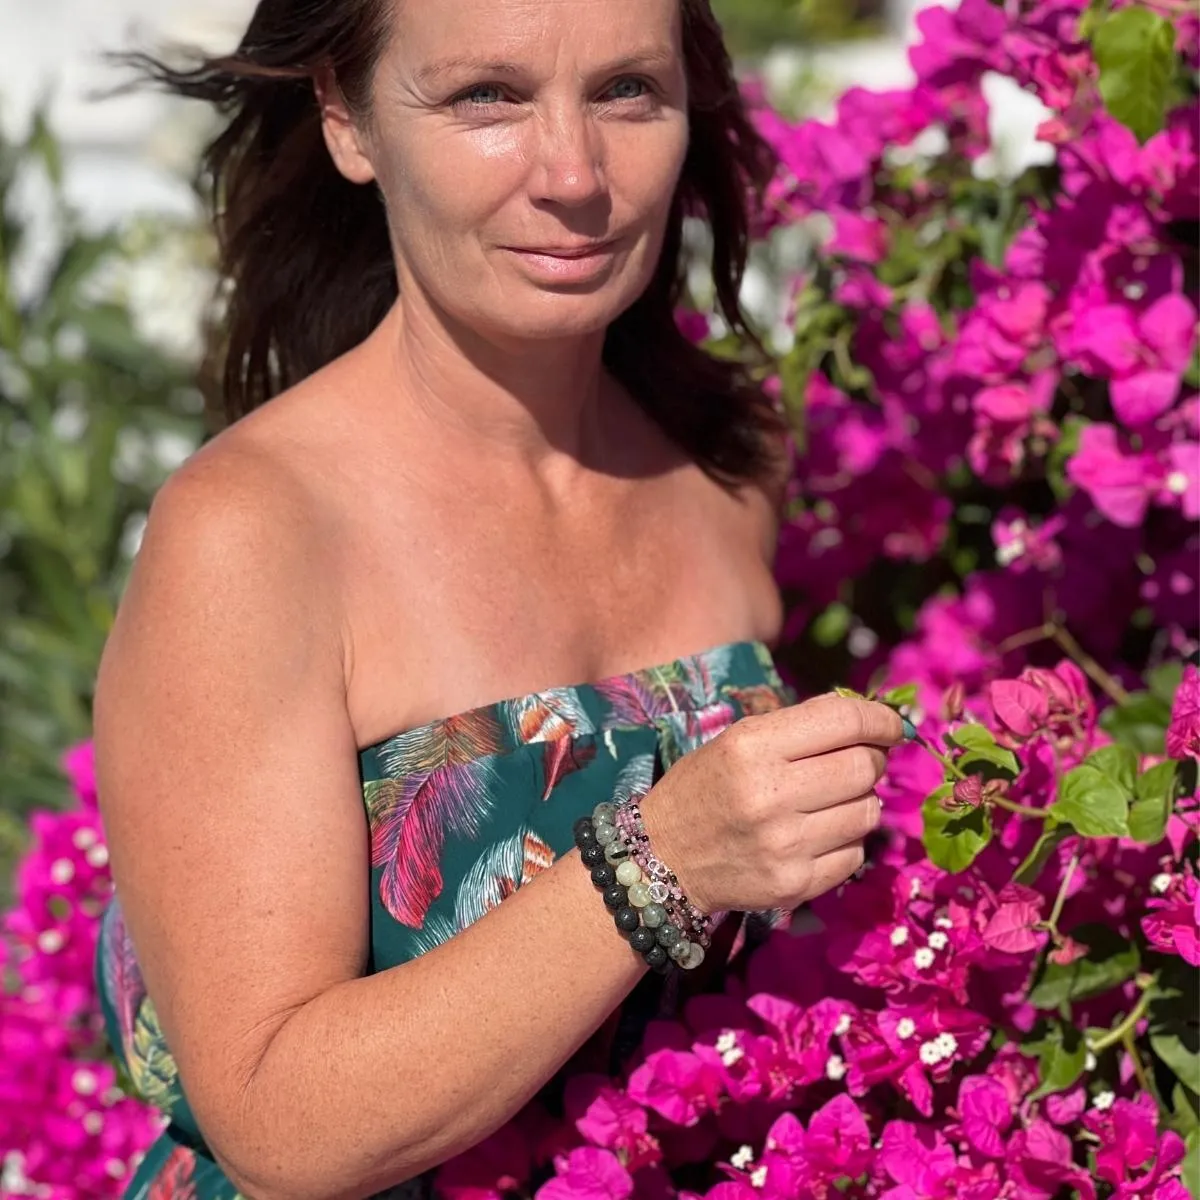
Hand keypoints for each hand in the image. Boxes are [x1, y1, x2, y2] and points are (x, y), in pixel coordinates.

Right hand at [639, 694, 905, 913]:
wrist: (663, 859)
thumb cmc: (705, 788)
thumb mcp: (737, 742)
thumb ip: (800, 728)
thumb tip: (872, 721)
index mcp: (752, 747)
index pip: (843, 722)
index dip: (879, 719)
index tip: (891, 724)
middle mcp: (769, 795)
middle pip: (863, 767)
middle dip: (871, 760)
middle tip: (857, 762)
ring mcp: (785, 845)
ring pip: (867, 812)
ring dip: (860, 801)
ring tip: (830, 801)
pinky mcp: (795, 884)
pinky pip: (855, 854)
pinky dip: (847, 840)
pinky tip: (817, 834)